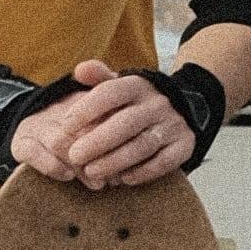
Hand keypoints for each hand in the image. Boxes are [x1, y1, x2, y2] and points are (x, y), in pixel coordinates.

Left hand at [11, 63, 200, 189]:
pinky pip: (165, 161)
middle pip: (126, 122)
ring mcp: (173, 125)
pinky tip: (123, 179)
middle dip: (98, 141)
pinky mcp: (185, 145)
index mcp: (138, 86)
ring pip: (144, 144)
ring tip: (92, 171)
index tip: (65, 125)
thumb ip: (98, 77)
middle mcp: (157, 104)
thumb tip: (80, 70)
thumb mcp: (119, 83)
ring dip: (116, 160)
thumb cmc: (136, 101)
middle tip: (74, 156)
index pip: (111, 93)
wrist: (181, 108)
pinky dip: (144, 172)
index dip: (87, 109)